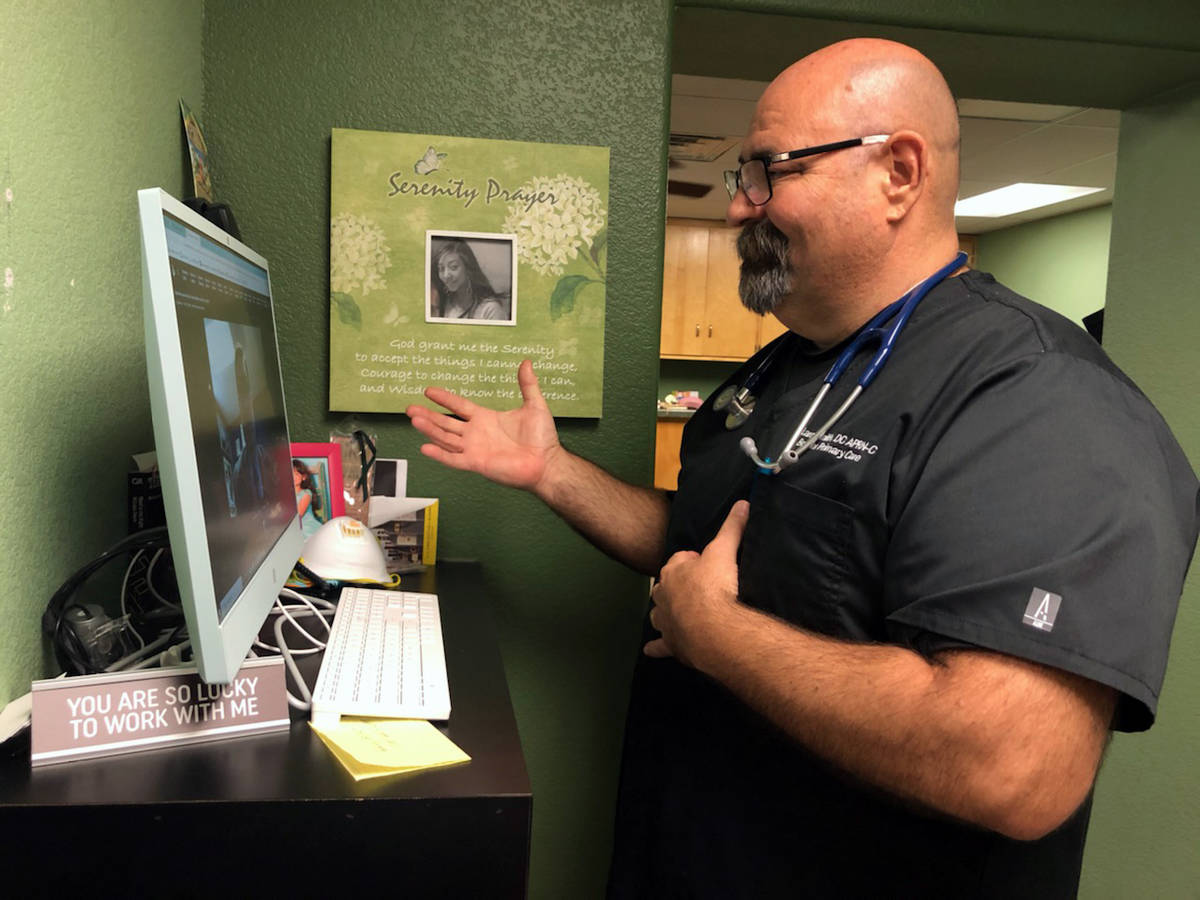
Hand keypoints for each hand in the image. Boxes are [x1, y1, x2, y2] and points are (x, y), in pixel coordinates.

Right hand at [406, 359, 560, 491]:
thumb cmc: (542, 439)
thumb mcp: (534, 405)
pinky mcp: (477, 463)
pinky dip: (440, 454)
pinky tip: (426, 447)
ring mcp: (475, 449)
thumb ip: (528, 384)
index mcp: (486, 419)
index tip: (429, 391)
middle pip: (446, 423)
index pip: (459, 406)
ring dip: (430, 430)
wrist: (547, 462)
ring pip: (446, 438)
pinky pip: (454, 459)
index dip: (445, 398)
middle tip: (410, 408)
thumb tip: (526, 363)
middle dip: (428, 415)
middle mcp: (477, 434)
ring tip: (414, 420)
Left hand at [645, 500, 748, 667]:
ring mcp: (666, 621)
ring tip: (679, 613)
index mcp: (673, 572)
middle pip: (666, 587)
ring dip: (666, 613)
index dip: (693, 561)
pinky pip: (659, 646)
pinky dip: (656, 647)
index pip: (679, 560)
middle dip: (678, 587)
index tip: (706, 565)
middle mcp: (664, 596)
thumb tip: (742, 504)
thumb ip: (732, 527)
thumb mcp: (725, 551)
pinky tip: (651, 649)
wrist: (715, 630)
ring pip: (659, 614)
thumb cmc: (716, 588)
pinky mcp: (671, 644)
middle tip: (698, 590)